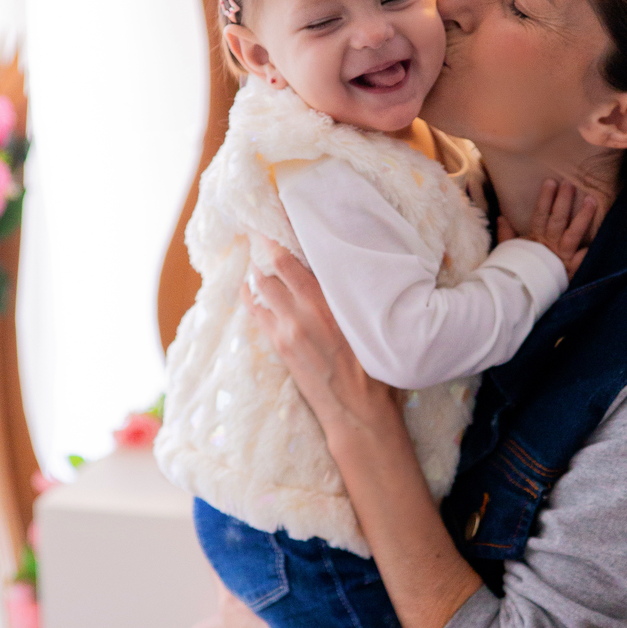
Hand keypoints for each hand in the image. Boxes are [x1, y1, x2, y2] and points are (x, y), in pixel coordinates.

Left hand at [242, 243, 399, 443]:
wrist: (358, 410)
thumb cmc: (376, 367)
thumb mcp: (372, 322)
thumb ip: (356, 295)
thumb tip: (351, 271)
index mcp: (331, 299)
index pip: (294, 257)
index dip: (279, 235)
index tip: (274, 217)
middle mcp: (305, 310)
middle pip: (272, 267)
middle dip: (264, 248)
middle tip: (259, 233)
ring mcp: (288, 328)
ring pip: (261, 287)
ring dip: (257, 273)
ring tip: (258, 263)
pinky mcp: (280, 345)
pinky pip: (256, 312)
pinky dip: (251, 297)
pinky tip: (250, 290)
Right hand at [497, 178, 595, 278]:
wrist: (519, 297)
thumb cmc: (516, 272)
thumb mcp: (509, 252)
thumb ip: (507, 235)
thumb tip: (502, 217)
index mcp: (535, 239)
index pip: (540, 215)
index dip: (545, 198)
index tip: (551, 182)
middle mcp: (549, 245)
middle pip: (557, 220)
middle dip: (564, 201)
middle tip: (570, 184)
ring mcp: (561, 257)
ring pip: (574, 233)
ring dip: (583, 216)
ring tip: (591, 200)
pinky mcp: (570, 270)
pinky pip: (583, 259)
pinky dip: (589, 250)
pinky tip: (600, 238)